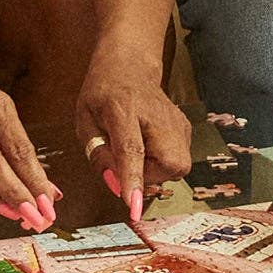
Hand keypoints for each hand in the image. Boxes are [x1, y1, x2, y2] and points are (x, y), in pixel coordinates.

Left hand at [76, 43, 191, 222]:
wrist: (130, 66)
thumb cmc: (103, 94)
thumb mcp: (86, 121)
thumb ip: (98, 154)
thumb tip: (116, 185)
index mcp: (123, 109)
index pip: (131, 149)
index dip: (132, 179)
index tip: (133, 205)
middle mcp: (156, 116)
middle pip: (168, 163)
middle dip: (148, 176)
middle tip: (127, 163)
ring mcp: (177, 121)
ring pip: (177, 167)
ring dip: (154, 169)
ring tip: (137, 150)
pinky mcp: (186, 128)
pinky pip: (179, 161)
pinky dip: (161, 162)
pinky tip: (148, 145)